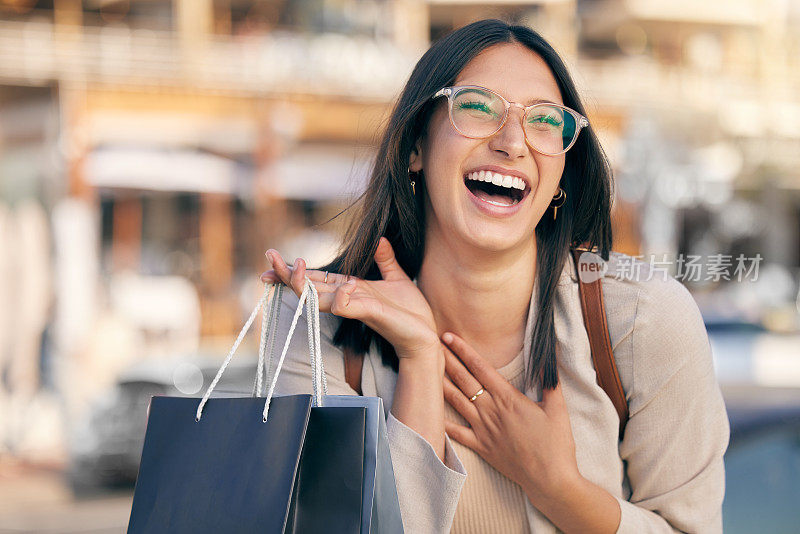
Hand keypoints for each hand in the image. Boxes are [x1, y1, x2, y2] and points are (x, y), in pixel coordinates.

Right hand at [260, 238, 439, 359]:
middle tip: (268, 256)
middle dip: (287, 273)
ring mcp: (355, 308)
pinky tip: (346, 286)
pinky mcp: (367, 314)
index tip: (272, 259)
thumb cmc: (411, 312)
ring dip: (304, 283)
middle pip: (309, 287)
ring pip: (318, 298)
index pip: (317, 277)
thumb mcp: (397, 279)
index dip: (295, 270)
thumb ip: (385, 260)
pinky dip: (341, 297)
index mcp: (351, 288)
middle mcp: (347, 299)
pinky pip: (344, 307)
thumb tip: (380, 239)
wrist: (425, 335)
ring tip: (294, 265)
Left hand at [441, 332, 580, 501]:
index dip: (463, 350)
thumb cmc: (556, 444)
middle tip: (432, 344)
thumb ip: (551, 383)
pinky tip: (430, 412)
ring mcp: (483, 429)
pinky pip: (456, 433)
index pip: (481, 367)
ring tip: (427, 368)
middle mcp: (491, 410)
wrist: (549, 478)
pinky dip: (442, 422)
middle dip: (447, 360)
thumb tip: (550, 359)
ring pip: (456, 401)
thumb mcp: (558, 409)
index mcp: (508, 398)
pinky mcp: (480, 446)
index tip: (450, 336)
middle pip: (464, 379)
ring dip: (441, 383)